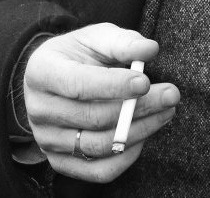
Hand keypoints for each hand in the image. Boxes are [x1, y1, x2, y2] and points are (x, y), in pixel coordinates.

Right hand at [22, 22, 179, 183]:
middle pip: (93, 117)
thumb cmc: (78, 55)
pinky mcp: (61, 162)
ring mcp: (47, 140)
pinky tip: (144, 134)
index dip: (113, 85)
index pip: (78, 84)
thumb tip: (150, 48)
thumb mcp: (96, 38)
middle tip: (171, 94)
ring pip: (99, 145)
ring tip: (165, 111)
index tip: (146, 81)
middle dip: (138, 108)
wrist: (56, 79)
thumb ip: (122, 42)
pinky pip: (99, 171)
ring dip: (140, 130)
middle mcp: (38, 110)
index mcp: (42, 72)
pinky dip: (127, 156)